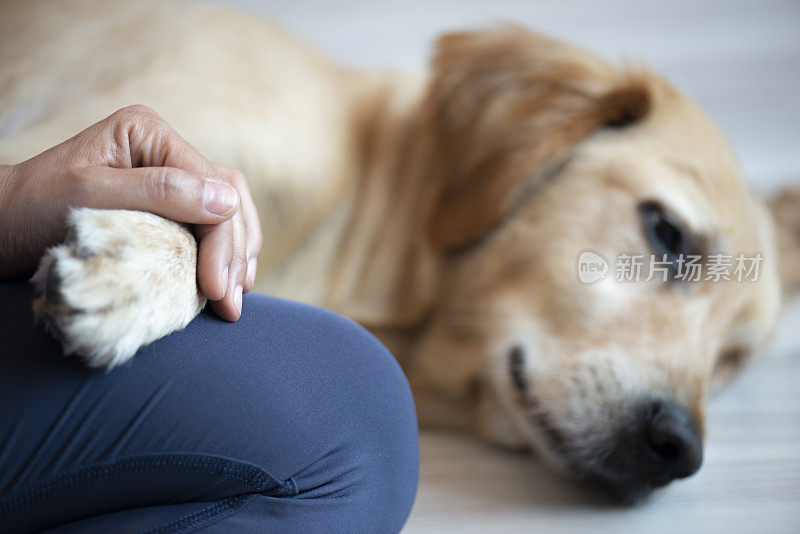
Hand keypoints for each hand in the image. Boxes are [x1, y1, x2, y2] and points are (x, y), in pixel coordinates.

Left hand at [0, 105, 261, 320]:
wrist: (0, 226)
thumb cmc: (32, 209)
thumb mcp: (91, 196)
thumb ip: (161, 193)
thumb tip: (228, 202)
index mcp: (149, 133)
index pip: (208, 187)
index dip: (221, 239)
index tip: (218, 290)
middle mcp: (164, 150)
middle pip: (227, 197)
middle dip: (235, 251)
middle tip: (232, 302)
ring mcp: (167, 176)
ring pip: (229, 210)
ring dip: (239, 253)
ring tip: (237, 295)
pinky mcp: (166, 205)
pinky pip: (210, 225)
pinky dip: (225, 252)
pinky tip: (228, 278)